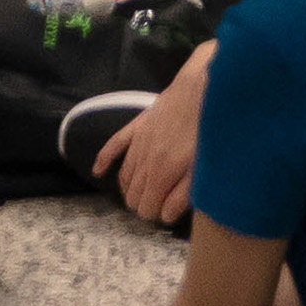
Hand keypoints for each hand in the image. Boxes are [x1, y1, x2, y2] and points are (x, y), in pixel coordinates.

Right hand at [103, 56, 204, 224]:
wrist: (202, 89)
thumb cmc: (208, 133)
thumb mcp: (201, 170)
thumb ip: (181, 196)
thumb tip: (164, 216)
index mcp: (161, 174)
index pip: (146, 208)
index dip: (157, 214)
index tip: (169, 210)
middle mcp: (143, 162)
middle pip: (132, 196)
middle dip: (145, 203)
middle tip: (163, 202)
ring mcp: (137, 143)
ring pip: (124, 177)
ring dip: (132, 189)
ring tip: (146, 194)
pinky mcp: (137, 127)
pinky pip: (113, 145)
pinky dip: (104, 160)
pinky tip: (98, 171)